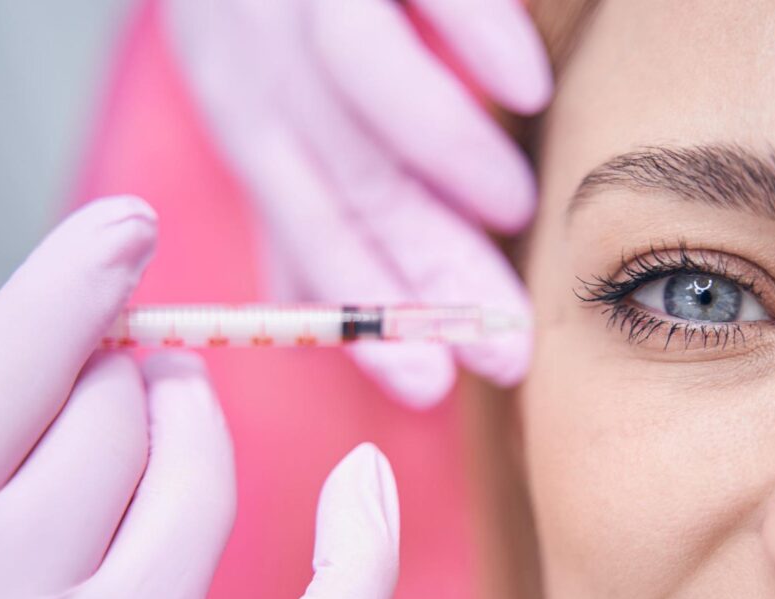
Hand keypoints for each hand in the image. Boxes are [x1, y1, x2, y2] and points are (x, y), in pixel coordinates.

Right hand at [0, 197, 399, 598]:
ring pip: (193, 482)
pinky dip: (358, 555)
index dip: (73, 286)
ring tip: (169, 395)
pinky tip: (364, 478)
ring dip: (188, 422)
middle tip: (120, 357)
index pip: (10, 374)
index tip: (124, 233)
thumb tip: (67, 334)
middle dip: (116, 368)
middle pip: (105, 419)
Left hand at [163, 0, 552, 407]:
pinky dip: (477, 38)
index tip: (430, 387)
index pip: (308, 233)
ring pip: (359, 84)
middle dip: (431, 279)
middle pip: (347, 184)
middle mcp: (264, 61)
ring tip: (516, 210)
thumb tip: (321, 314)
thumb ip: (300, 209)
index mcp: (248, 118)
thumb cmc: (271, 22)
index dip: (367, 318)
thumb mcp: (265, 115)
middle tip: (507, 347)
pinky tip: (527, 87)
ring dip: (448, 161)